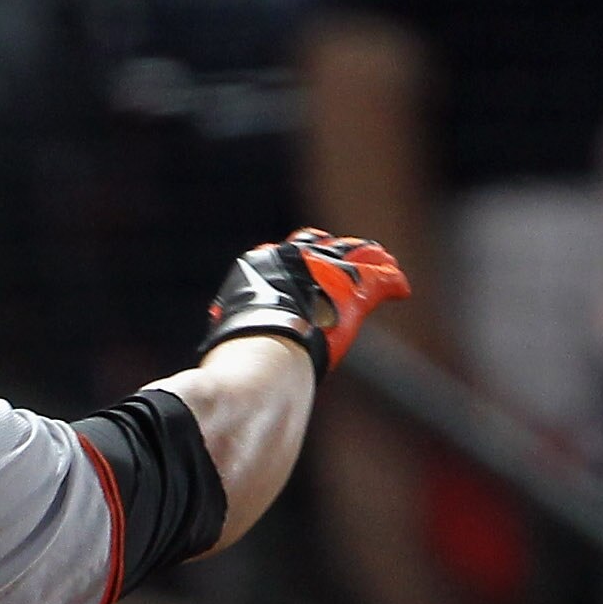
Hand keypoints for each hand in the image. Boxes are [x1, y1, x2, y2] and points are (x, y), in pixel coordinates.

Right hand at [210, 229, 410, 373]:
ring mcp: (328, 270)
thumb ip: (229, 332)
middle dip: (338, 251)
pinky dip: (392, 283)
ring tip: (386, 264)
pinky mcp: (354, 287)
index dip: (301, 257)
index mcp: (260, 265)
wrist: (262, 344)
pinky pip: (380, 280)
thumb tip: (201, 357)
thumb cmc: (237, 349)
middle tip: (352, 256)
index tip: (309, 264)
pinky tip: (401, 289)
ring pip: (357, 257)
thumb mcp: (226, 333)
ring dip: (372, 261)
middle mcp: (296, 258)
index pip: (284, 254)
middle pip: (323, 246)